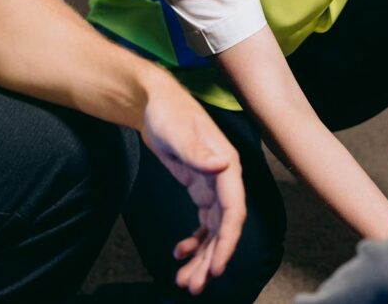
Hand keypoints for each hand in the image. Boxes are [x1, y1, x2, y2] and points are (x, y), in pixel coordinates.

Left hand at [140, 74, 246, 294]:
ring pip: (213, 229)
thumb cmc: (169, 112)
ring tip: (185, 280)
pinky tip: (179, 252)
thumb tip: (222, 167)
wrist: (154, 101)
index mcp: (227, 167)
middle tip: (194, 286)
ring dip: (202, 256)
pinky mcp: (199, 187)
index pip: (233, 212)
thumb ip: (199, 152)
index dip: (227, 242)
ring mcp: (212, 185)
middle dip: (211, 259)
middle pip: (223, 227)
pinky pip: (203, 222)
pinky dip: (194, 241)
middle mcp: (224, 179)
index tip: (217, 268)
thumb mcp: (180, 131)